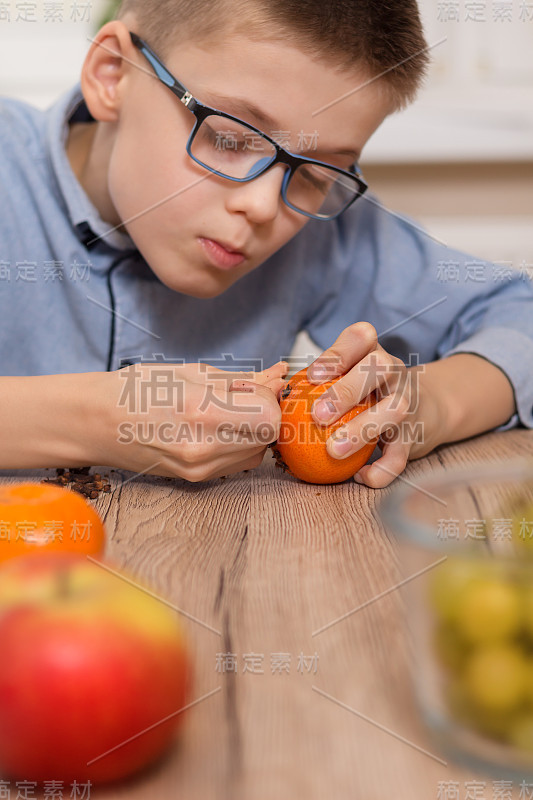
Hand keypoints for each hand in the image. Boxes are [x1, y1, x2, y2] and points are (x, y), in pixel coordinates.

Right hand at [98, 360, 289, 481]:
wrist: (95, 423)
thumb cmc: (137, 389)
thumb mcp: (191, 372)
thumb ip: (241, 380)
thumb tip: (280, 378)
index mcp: (201, 412)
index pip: (270, 415)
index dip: (268, 397)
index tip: (251, 386)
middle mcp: (204, 448)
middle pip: (268, 435)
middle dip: (263, 412)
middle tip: (239, 396)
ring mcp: (201, 469)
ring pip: (258, 450)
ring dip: (252, 429)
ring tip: (222, 412)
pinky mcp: (197, 479)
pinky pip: (239, 462)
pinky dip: (238, 444)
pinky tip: (214, 428)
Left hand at [307, 322, 439, 487]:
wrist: (422, 409)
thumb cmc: (367, 391)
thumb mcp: (349, 376)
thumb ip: (318, 383)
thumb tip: (273, 402)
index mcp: (372, 352)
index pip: (361, 336)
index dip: (337, 354)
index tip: (312, 376)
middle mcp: (394, 371)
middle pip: (380, 367)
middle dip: (348, 390)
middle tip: (318, 415)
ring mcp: (408, 401)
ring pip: (395, 410)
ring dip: (362, 429)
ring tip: (333, 450)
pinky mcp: (416, 435)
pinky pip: (401, 455)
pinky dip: (381, 470)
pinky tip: (359, 476)